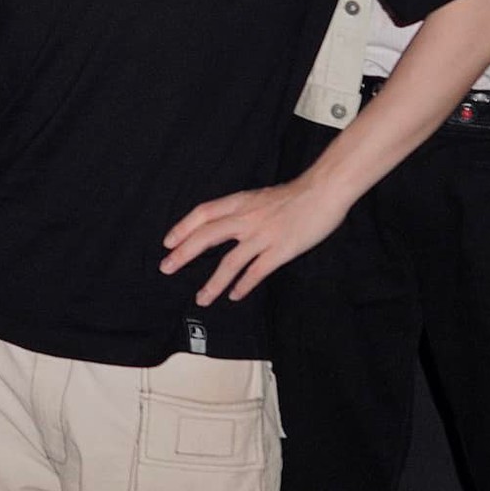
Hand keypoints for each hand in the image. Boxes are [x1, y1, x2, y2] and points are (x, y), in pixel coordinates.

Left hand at [161, 176, 351, 305]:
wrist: (323, 192)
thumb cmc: (293, 195)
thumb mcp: (259, 197)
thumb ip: (242, 210)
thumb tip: (225, 225)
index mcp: (240, 202)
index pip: (203, 213)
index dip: (183, 227)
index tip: (168, 243)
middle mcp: (246, 218)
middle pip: (207, 236)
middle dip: (184, 254)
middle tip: (166, 268)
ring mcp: (263, 235)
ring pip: (230, 261)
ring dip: (213, 283)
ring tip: (201, 298)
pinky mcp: (280, 250)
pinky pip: (256, 272)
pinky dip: (243, 285)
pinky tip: (234, 296)